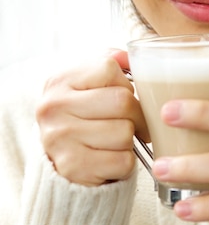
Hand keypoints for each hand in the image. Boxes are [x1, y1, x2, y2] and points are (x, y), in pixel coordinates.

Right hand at [36, 52, 148, 185]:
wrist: (59, 159)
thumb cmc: (83, 115)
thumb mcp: (88, 82)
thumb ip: (110, 62)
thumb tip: (128, 57)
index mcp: (60, 81)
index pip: (109, 68)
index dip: (126, 83)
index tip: (122, 95)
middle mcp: (54, 107)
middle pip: (122, 102)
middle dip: (136, 114)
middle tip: (133, 122)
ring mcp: (60, 138)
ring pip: (125, 133)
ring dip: (130, 140)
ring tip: (115, 140)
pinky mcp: (73, 167)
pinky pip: (123, 161)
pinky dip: (125, 162)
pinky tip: (111, 157)